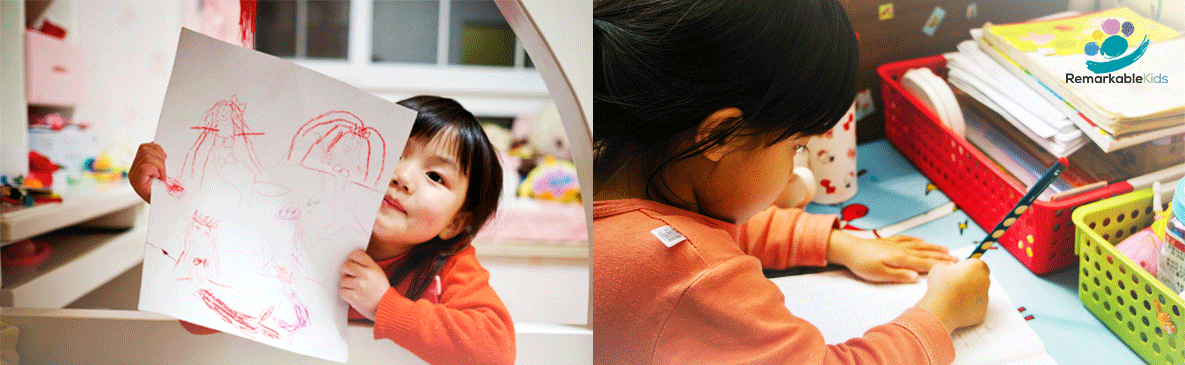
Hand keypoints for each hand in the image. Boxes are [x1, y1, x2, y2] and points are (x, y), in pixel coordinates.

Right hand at [128, 142, 166, 202]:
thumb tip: (160, 146)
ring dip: (160, 165)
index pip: (144, 147)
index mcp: (139, 165)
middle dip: (159, 156)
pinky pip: (145, 168)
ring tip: (163, 175)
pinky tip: (160, 178)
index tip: (166, 157)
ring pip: (146, 157)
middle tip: (165, 169)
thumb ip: (160, 160)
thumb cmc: (166, 190)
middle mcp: (133, 170)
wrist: (166, 207)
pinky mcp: (136, 183)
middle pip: (144, 149)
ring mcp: (133, 177)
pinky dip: (156, 170)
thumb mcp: (164, 172)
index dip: (156, 148)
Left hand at [339, 249, 389, 319]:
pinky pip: (342, 291)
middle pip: (345, 265)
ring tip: (355, 288)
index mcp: (373, 267)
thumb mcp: (378, 273)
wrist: (385, 307)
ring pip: (343, 280)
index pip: (356, 254)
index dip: (351, 258)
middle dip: (345, 271)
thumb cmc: (381, 291)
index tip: (351, 263)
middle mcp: (366, 275)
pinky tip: (354, 295)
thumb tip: (350, 261)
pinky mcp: (354, 297)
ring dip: (347, 285)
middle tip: (349, 275)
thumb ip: (366, 266)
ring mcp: (360, 286)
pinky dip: (346, 294)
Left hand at [827, 230, 956, 282]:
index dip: (941, 265)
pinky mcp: (889, 242)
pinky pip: (908, 239)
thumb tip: (917, 277)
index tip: (955, 267)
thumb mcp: (879, 274)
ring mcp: (896, 244)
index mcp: (901, 259)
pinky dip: (918, 240)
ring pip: (919, 245)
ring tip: (946, 249)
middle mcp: (902, 249)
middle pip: (926, 253)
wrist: (848, 249)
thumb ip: (899, 276)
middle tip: (957, 259)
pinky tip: (922, 241)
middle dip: (942, 256)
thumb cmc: (862, 264)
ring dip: (933, 247)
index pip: (926, 263)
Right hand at [916, 259, 989, 332]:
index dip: (968, 267)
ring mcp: (985, 296)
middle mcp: (985, 280)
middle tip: (955, 284)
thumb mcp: (938, 267)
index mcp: (977, 266)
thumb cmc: (941, 286)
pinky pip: (976, 306)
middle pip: (980, 278)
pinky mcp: (982, 311)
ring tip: (953, 296)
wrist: (941, 308)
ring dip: (969, 293)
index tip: (959, 271)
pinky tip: (956, 306)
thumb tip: (949, 270)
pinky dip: (968, 306)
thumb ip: (948, 266)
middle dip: (969, 280)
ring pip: (978, 293)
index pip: (978, 264)